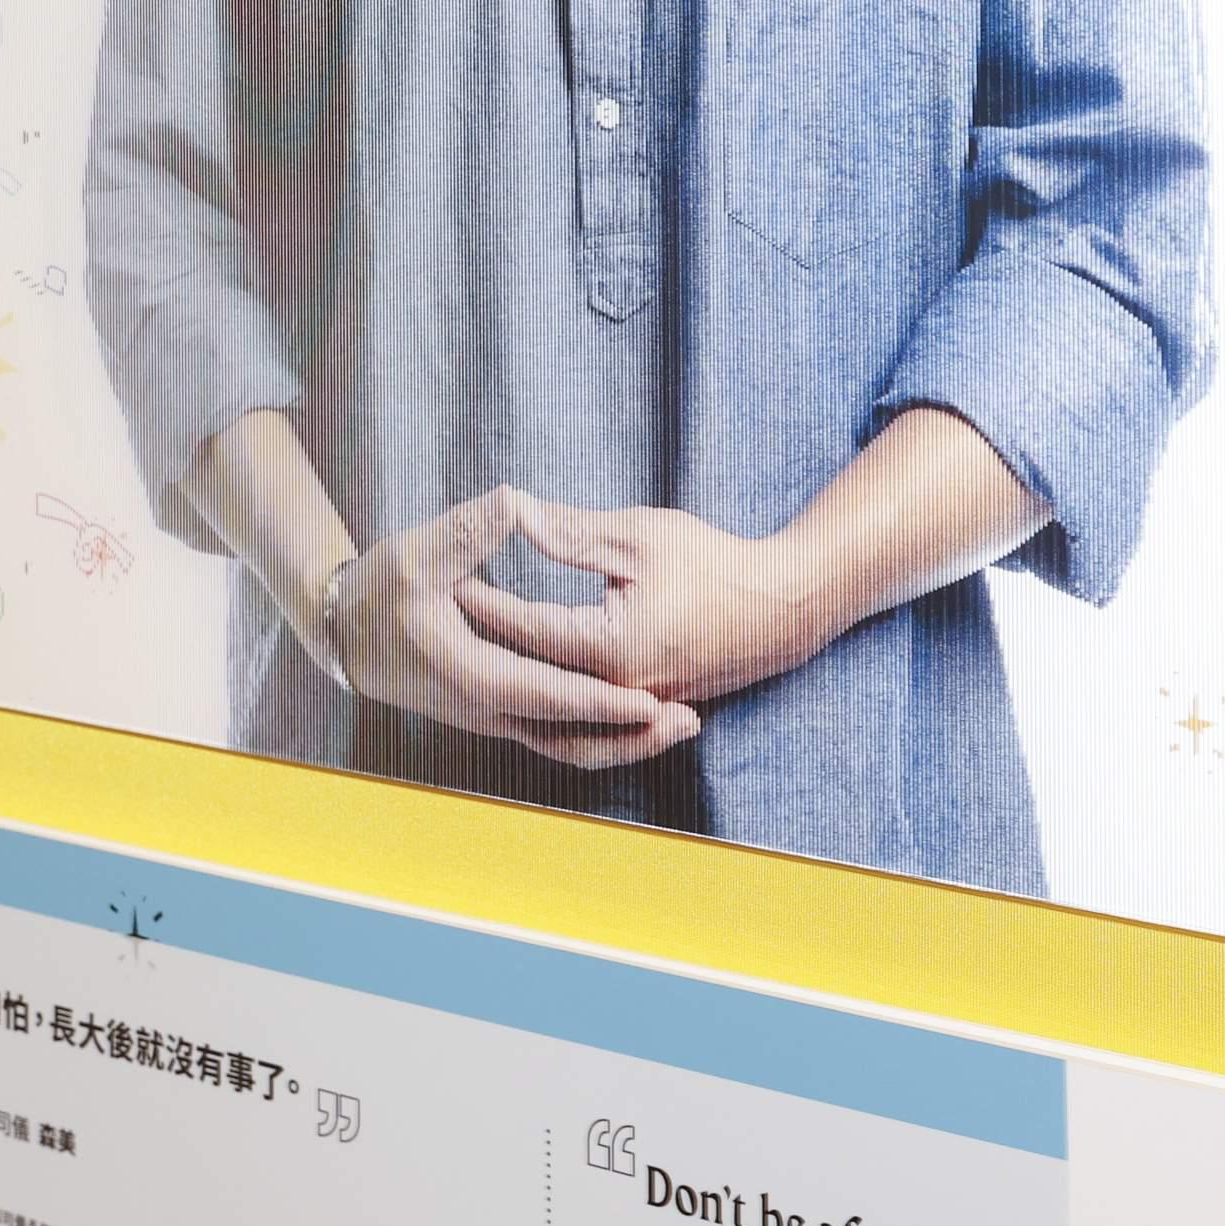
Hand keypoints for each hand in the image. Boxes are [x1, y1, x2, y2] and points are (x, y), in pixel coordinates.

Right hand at [316, 485, 698, 770]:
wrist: (344, 632)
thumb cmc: (378, 593)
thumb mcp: (418, 555)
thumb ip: (472, 531)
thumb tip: (515, 501)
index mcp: (473, 676)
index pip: (552, 697)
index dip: (605, 701)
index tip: (655, 699)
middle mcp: (486, 710)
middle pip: (571, 739)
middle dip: (633, 735)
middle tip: (690, 721)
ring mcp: (490, 718)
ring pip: (566, 745)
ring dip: (623, 740)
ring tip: (679, 724)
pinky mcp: (494, 714)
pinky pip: (555, 736)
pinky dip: (597, 732)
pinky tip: (633, 715)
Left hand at [460, 502, 832, 709]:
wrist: (785, 606)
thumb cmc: (713, 563)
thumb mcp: (636, 536)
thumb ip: (569, 533)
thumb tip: (513, 513)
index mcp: (608, 648)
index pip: (524, 628)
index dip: (482, 602)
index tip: (443, 580)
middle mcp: (618, 690)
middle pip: (531, 674)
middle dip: (486, 645)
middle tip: (439, 618)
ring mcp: (635, 705)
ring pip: (558, 704)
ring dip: (516, 684)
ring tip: (470, 657)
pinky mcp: (649, 706)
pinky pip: (590, 712)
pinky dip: (555, 697)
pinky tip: (528, 679)